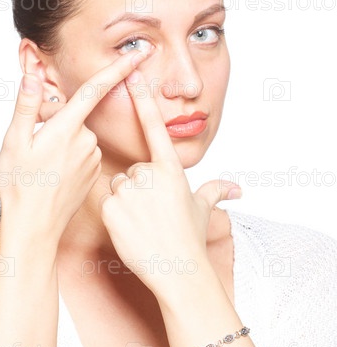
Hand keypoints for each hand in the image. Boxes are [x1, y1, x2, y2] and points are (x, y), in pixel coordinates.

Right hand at [0, 48, 150, 247]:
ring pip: (78, 135)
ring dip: (62, 141)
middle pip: (76, 115)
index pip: (96, 90)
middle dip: (58, 121)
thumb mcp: (14, 142)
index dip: (118, 69)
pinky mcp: (94, 172)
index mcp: (67, 128)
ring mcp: (93, 158)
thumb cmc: (19, 186)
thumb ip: (27, 107)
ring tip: (41, 166)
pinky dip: (69, 156)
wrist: (34, 228)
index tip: (139, 53)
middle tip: (33, 146)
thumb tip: (33, 77)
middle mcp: (87, 140)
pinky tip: (54, 174)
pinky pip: (83, 153)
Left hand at [100, 68, 240, 298]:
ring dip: (127, 201)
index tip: (133, 75)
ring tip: (143, 222)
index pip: (156, 127)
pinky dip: (116, 214)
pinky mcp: (111, 207)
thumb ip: (216, 191)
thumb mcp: (204, 209)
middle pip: (134, 170)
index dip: (144, 100)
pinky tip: (131, 229)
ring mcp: (130, 190)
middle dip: (139, 188)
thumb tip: (237, 189)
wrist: (179, 271)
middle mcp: (150, 174)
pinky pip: (108, 202)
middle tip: (153, 212)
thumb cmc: (191, 238)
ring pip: (120, 186)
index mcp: (171, 169)